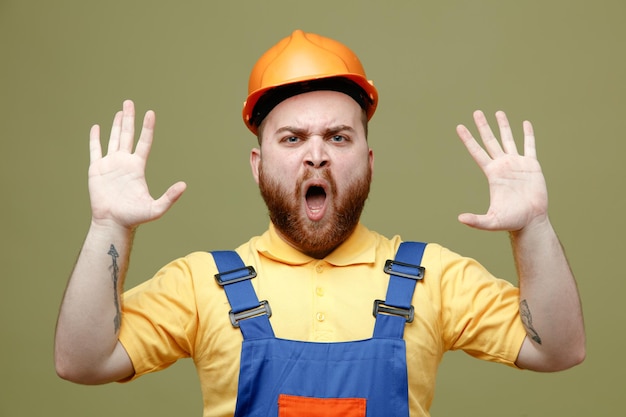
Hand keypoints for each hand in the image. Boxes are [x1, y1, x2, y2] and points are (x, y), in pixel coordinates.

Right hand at [88, 100, 185, 228]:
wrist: (113, 223)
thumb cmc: (134, 217)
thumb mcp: (156, 208)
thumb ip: (170, 197)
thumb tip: (184, 186)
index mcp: (137, 167)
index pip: (144, 142)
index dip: (147, 128)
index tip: (150, 113)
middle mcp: (125, 162)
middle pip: (128, 135)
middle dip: (129, 119)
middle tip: (129, 102)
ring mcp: (110, 164)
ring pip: (113, 139)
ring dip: (116, 125)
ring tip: (120, 111)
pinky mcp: (96, 169)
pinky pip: (95, 150)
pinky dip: (95, 138)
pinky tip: (96, 127)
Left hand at [455, 110, 547, 231]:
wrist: (531, 220)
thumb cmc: (511, 221)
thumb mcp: (491, 221)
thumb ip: (476, 220)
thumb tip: (460, 218)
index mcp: (492, 173)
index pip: (477, 152)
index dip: (468, 139)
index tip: (460, 126)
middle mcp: (502, 165)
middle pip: (490, 141)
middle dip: (483, 126)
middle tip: (476, 112)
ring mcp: (517, 164)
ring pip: (508, 139)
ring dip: (503, 126)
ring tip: (498, 112)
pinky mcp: (531, 165)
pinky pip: (529, 146)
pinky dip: (528, 134)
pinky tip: (525, 123)